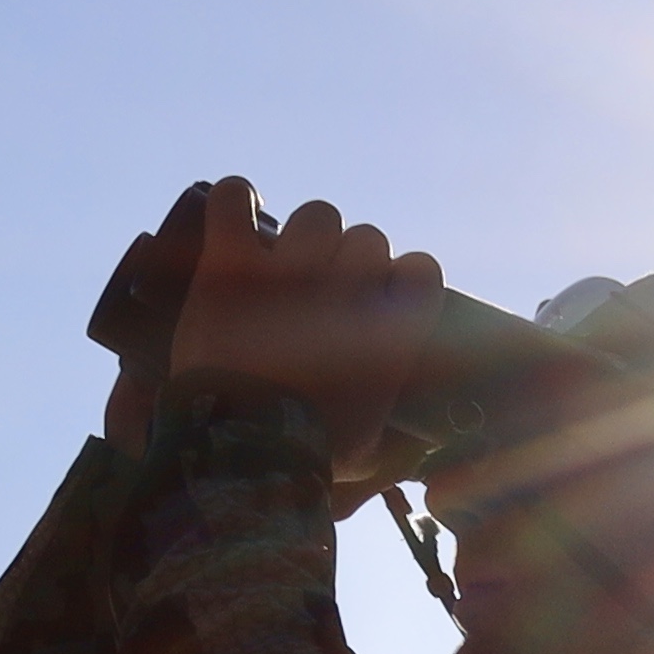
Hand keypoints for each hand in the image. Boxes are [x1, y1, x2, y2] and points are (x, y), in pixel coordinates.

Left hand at [160, 178, 442, 479]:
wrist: (244, 449)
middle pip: (368, 238)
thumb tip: (407, 440)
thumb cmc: (315, 455)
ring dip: (302, 237)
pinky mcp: (232, 262)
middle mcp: (351, 284)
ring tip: (280, 267)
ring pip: (317, 215)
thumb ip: (391, 428)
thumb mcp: (371, 452)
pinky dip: (234, 203)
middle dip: (348, 262)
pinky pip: (235, 198)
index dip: (400, 283)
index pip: (421, 268)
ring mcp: (292, 267)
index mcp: (394, 326)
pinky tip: (233, 219)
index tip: (380, 304)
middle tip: (321, 295)